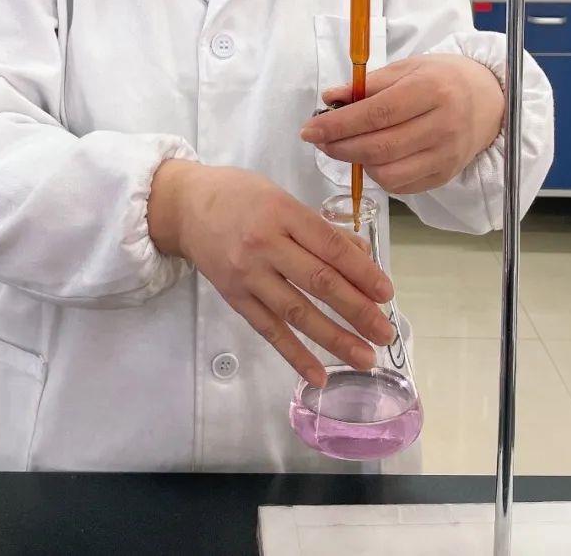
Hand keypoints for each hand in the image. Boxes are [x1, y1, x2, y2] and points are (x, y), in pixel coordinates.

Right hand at [148, 160, 395, 385]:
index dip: (362, 273)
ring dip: (335, 339)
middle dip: (358, 310)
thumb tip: (362, 257)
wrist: (184, 207)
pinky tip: (319, 375)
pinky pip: (269, 330)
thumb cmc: (239, 195)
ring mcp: (248, 274)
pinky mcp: (234, 297)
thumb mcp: (281, 196)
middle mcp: (265, 244)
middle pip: (319, 282)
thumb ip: (319, 227)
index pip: (330, 247)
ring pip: (297, 312)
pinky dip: (294, 354)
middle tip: (386, 331)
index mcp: (282, 212)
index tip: (387, 293)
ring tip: (365, 357)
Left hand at [300, 54, 503, 195]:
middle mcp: (443, 126)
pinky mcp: (445, 175)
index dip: (338, 125)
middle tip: (318, 140)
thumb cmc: (442, 78)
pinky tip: (370, 158)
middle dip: (339, 147)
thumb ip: (367, 85)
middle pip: (379, 147)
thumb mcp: (407, 68)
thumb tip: (330, 98)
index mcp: (431, 90)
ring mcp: (446, 155)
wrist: (488, 100)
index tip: (310, 129)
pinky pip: (401, 186)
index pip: (376, 113)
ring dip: (356, 163)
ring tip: (344, 147)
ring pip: (388, 173)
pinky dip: (377, 175)